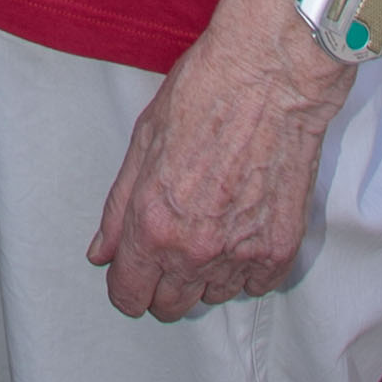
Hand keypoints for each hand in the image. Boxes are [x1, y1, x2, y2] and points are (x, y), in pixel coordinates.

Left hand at [87, 0, 349, 317]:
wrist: (272, 75)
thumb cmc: (205, 93)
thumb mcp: (142, 142)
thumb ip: (118, 209)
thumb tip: (102, 252)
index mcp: (152, 224)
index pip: (129, 294)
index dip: (127, 286)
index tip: (133, 274)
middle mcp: (194, 250)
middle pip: (170, 306)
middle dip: (163, 284)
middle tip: (172, 245)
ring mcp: (240, 254)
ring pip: (213, 296)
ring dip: (207, 273)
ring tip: (212, 223)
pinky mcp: (280, 248)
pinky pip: (255, 285)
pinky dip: (247, 266)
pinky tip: (243, 227)